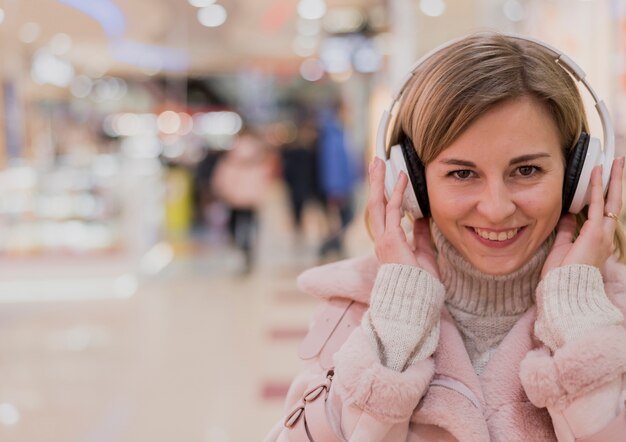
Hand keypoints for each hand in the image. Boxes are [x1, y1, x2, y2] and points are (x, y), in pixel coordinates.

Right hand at [367, 157, 439, 277]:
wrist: (416, 301)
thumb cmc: (420, 284)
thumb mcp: (424, 254)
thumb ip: (421, 235)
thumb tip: (421, 217)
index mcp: (388, 244)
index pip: (384, 214)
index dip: (386, 195)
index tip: (389, 180)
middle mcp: (382, 240)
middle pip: (375, 205)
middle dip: (375, 183)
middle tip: (375, 163)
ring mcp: (383, 239)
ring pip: (377, 204)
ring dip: (379, 181)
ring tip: (379, 162)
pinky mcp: (390, 239)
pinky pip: (392, 210)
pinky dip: (396, 193)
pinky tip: (401, 178)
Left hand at [542, 157, 623, 276]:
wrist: (563, 290)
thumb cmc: (562, 275)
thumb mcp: (563, 246)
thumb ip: (567, 230)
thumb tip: (566, 215)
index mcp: (597, 241)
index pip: (603, 213)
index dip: (604, 195)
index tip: (602, 180)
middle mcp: (604, 236)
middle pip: (614, 203)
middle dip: (616, 183)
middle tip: (618, 164)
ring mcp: (602, 234)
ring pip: (611, 201)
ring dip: (612, 180)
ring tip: (614, 162)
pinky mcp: (595, 232)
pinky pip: (597, 205)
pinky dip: (597, 188)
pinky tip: (598, 173)